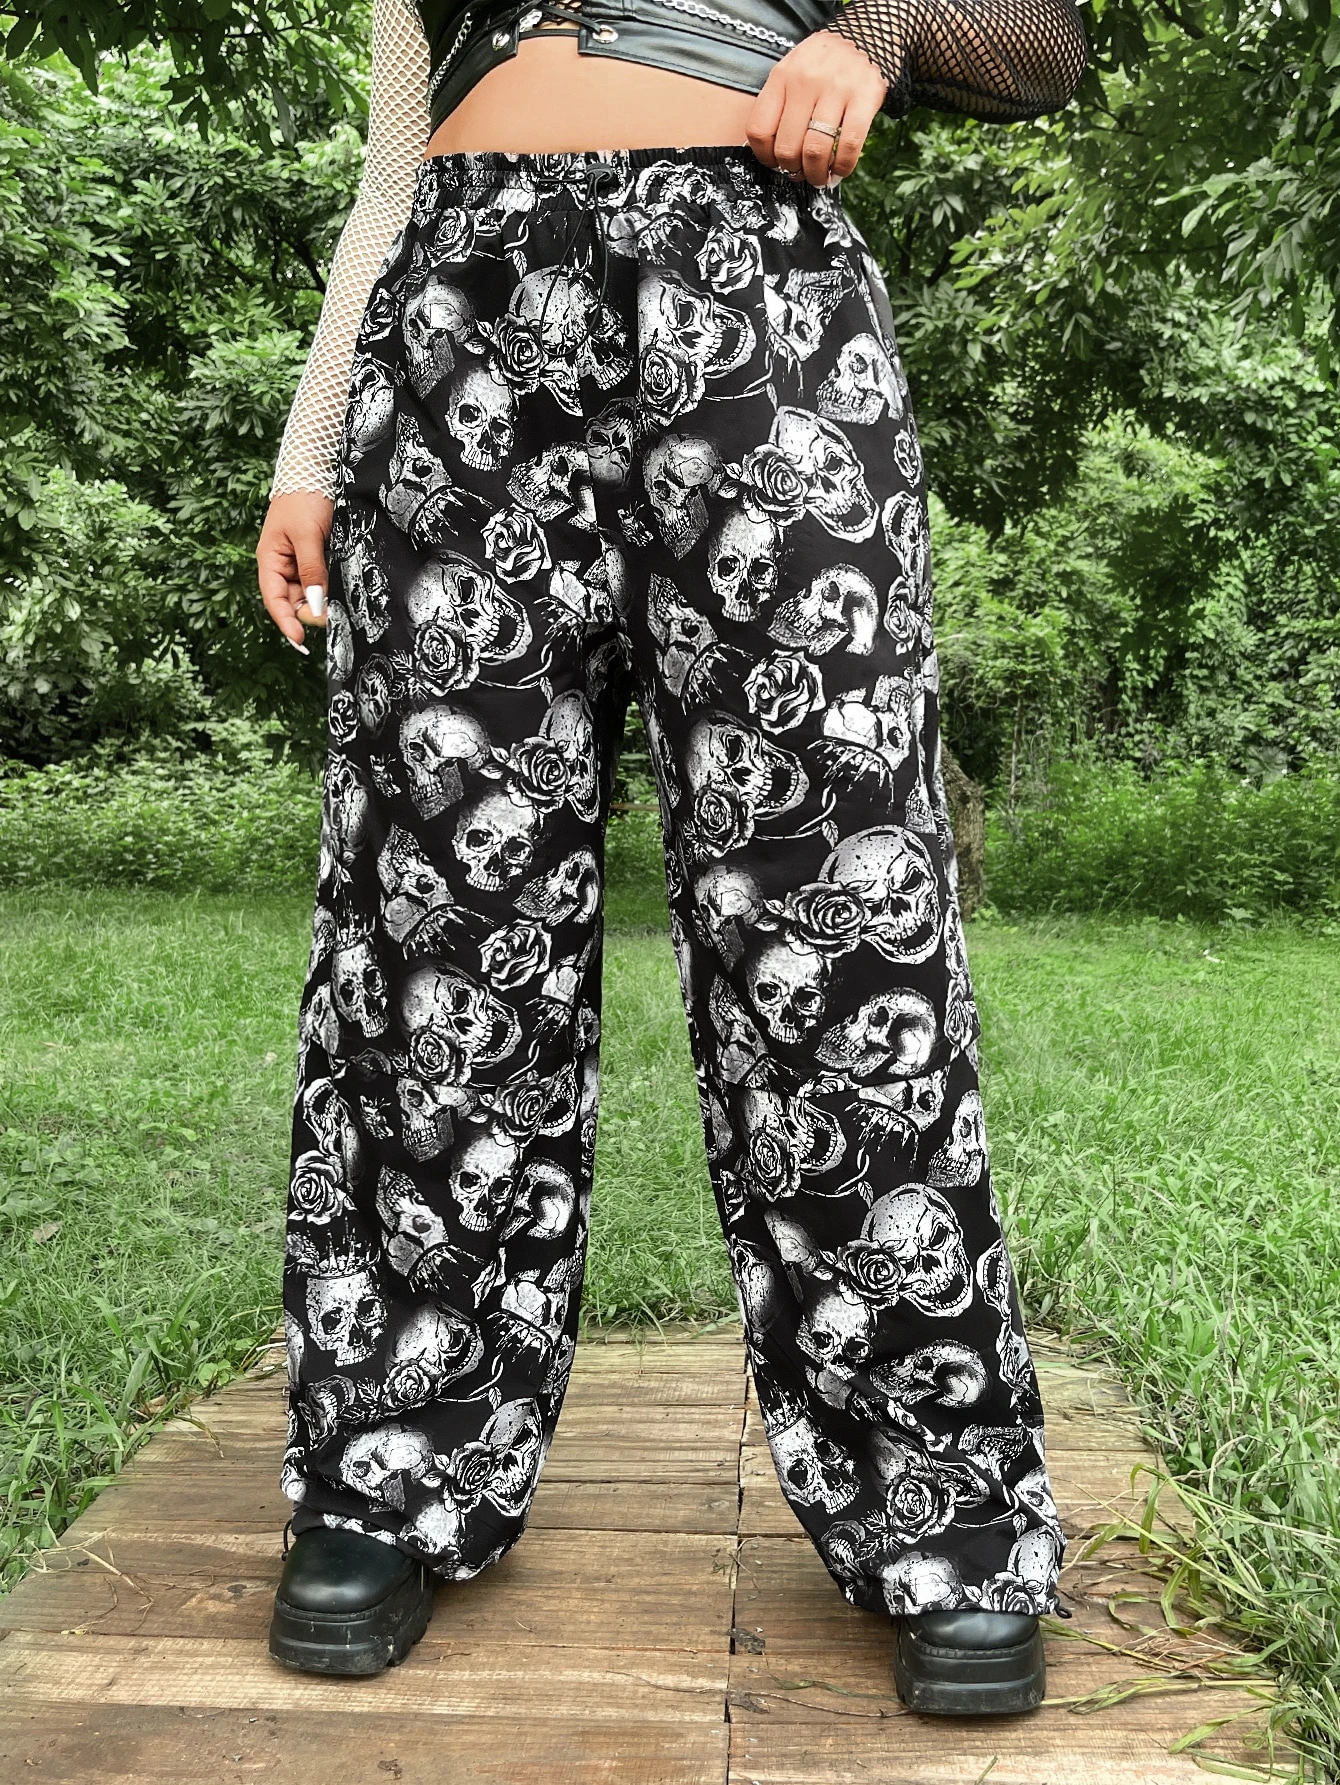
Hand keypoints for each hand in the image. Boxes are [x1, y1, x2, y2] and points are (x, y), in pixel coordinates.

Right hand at [256, 490, 334, 653]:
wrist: (315, 470)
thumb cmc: (303, 498)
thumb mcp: (307, 536)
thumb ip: (311, 570)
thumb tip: (314, 605)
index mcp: (270, 560)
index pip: (275, 600)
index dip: (286, 622)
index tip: (300, 640)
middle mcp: (283, 565)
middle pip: (294, 601)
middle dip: (310, 612)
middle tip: (333, 618)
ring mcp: (300, 562)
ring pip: (310, 594)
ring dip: (322, 602)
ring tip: (340, 606)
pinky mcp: (316, 557)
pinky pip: (321, 580)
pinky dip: (330, 589)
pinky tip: (342, 593)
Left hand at [746, 32, 887, 187]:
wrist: (866, 36)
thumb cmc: (823, 65)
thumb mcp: (792, 72)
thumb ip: (780, 104)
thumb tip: (772, 154)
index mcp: (782, 77)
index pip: (759, 130)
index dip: (765, 157)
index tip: (775, 164)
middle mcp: (805, 81)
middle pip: (787, 147)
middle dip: (792, 171)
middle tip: (800, 174)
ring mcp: (836, 89)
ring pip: (815, 151)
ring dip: (816, 175)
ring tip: (820, 177)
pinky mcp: (864, 97)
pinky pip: (848, 145)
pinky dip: (843, 166)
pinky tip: (840, 170)